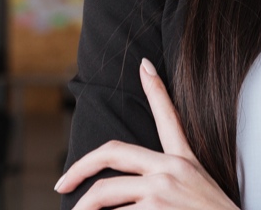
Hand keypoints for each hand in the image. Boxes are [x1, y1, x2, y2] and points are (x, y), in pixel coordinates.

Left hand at [55, 58, 237, 209]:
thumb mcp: (198, 187)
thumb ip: (170, 178)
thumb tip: (130, 185)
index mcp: (185, 161)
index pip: (169, 118)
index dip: (156, 89)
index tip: (144, 66)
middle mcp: (171, 169)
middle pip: (112, 153)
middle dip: (79, 167)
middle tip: (62, 183)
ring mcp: (161, 191)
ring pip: (104, 194)